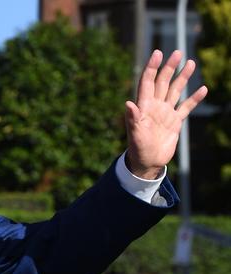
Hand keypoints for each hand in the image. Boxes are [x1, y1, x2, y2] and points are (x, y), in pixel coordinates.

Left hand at [125, 50, 207, 178]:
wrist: (147, 162)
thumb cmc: (138, 149)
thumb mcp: (135, 134)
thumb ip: (133, 119)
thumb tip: (128, 104)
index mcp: (144, 106)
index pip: (147, 82)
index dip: (152, 68)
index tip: (157, 53)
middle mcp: (155, 106)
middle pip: (162, 82)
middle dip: (169, 68)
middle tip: (178, 53)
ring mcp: (165, 113)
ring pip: (175, 90)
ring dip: (182, 77)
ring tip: (190, 63)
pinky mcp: (175, 122)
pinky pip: (186, 107)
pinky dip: (194, 98)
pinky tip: (203, 89)